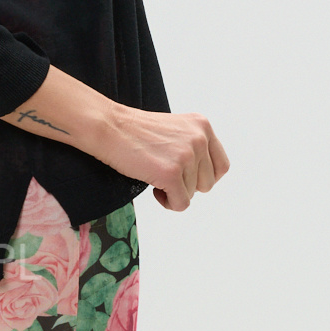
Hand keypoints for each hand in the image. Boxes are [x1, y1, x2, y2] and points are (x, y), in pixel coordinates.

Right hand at [1, 66, 229, 210]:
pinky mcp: (172, 173)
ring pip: (193, 194)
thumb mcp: (175, 130)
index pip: (221, 166)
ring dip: (174, 192)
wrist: (108, 128)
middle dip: (186, 185)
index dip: (202, 177)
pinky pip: (180, 204)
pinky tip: (153, 188)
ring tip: (154, 175)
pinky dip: (167, 202)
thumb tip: (204, 178)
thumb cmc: (134, 132)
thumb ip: (193, 146)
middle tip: (163, 174)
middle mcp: (200, 138)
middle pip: (208, 183)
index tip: (185, 177)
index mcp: (202, 126)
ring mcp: (187, 156)